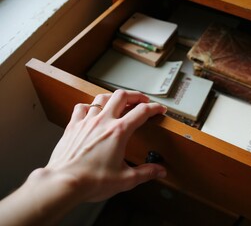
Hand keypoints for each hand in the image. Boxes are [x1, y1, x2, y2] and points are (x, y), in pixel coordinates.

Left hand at [46, 90, 166, 202]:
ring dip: (114, 97)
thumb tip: (159, 171)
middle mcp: (103, 122)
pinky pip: (82, 107)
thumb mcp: (125, 179)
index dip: (154, 108)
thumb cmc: (92, 181)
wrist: (64, 183)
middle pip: (122, 96)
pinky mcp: (73, 126)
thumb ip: (146, 173)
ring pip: (102, 98)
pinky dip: (90, 106)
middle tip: (141, 100)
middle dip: (135, 95)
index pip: (142, 112)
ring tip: (119, 101)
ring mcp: (87, 121)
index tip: (159, 109)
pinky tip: (92, 111)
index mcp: (119, 132)